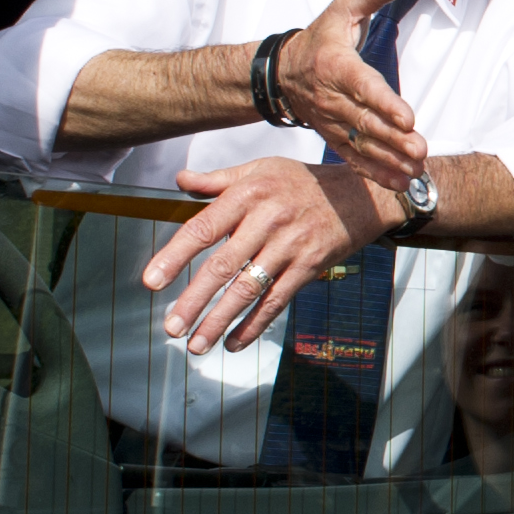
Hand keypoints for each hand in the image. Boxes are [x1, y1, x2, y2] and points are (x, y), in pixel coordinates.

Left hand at [145, 158, 390, 351]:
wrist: (362, 193)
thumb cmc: (304, 181)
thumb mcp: (261, 169)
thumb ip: (218, 179)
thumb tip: (180, 180)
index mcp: (248, 194)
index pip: (203, 228)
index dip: (174, 256)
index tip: (151, 281)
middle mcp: (268, 221)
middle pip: (223, 266)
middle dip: (194, 300)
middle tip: (170, 327)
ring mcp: (290, 246)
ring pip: (248, 289)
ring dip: (219, 321)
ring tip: (196, 345)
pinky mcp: (309, 266)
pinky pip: (277, 300)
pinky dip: (254, 325)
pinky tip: (233, 342)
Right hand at [279, 0, 431, 184]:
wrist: (283, 72)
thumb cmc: (321, 36)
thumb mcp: (344, 7)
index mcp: (337, 66)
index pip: (364, 86)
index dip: (385, 103)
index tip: (408, 117)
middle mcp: (333, 98)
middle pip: (366, 121)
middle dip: (393, 138)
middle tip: (420, 148)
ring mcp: (333, 122)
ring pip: (362, 144)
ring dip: (390, 160)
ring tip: (416, 170)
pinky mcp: (335, 137)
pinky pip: (355, 158)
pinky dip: (376, 173)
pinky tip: (401, 183)